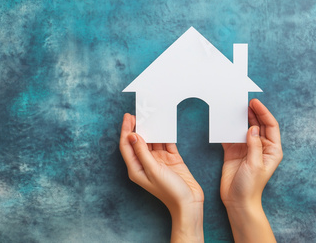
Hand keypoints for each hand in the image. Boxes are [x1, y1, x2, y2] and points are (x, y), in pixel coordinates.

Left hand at [119, 113, 203, 242]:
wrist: (190, 203)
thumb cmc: (169, 191)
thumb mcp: (153, 170)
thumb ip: (142, 152)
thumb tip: (132, 135)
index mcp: (136, 168)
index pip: (127, 146)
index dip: (126, 130)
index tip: (128, 117)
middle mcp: (145, 163)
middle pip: (138, 141)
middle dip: (137, 127)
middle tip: (139, 113)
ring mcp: (159, 161)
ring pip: (153, 141)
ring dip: (152, 129)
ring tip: (151, 115)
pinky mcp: (171, 159)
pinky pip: (166, 143)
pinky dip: (165, 134)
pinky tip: (165, 125)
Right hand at [220, 99, 282, 241]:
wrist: (237, 200)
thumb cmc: (251, 186)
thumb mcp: (255, 164)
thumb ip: (254, 145)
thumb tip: (252, 128)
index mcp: (272, 150)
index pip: (270, 126)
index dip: (263, 113)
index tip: (255, 103)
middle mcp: (260, 147)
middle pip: (258, 125)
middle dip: (252, 113)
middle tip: (244, 102)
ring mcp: (246, 149)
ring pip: (244, 129)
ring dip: (240, 119)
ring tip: (234, 109)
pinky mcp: (233, 152)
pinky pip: (231, 137)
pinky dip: (227, 130)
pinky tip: (224, 122)